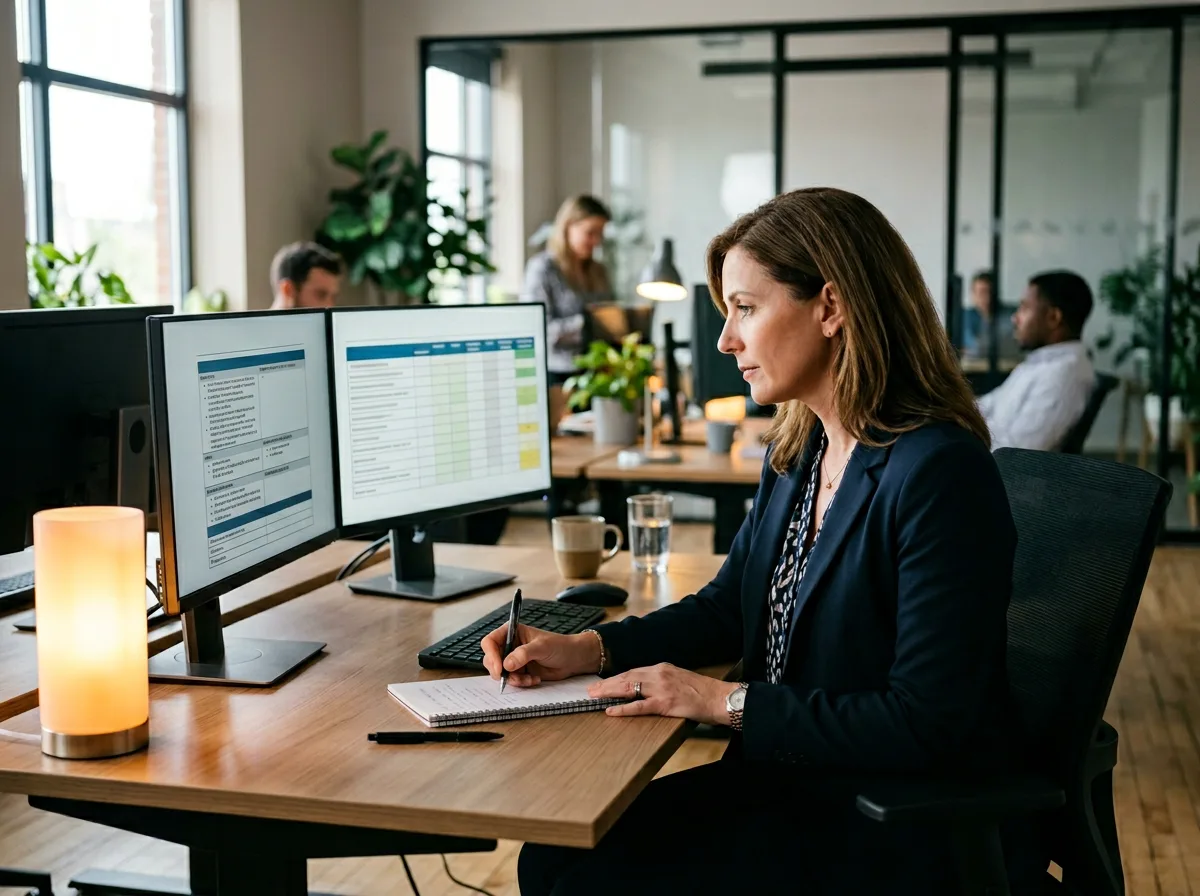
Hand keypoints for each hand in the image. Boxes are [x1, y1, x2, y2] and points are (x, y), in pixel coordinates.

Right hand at [480, 624, 598, 687]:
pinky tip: (534, 679)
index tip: (499, 668)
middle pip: (491, 659)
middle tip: (511, 678)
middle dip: (499, 671)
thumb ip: (523, 654)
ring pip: (500, 672)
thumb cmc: (559, 646)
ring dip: (512, 679)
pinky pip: (511, 680)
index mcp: (512, 632)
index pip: (490, 641)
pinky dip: (520, 683)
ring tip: (528, 679)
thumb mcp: (541, 647)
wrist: (572, 659)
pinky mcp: (520, 671)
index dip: (491, 655)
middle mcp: (510, 645)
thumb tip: (506, 664)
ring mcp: (514, 659)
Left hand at [586, 663, 734, 725]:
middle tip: (591, 689)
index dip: (616, 677)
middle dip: (607, 683)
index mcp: (662, 668)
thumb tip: (646, 688)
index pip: (633, 671)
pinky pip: (639, 706)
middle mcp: (659, 674)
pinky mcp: (665, 703)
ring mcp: (661, 688)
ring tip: (594, 696)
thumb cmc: (702, 691)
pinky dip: (623, 708)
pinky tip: (611, 710)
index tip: (603, 682)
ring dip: (609, 692)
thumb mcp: (679, 678)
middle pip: (626, 677)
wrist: (719, 697)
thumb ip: (662, 680)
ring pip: (629, 688)